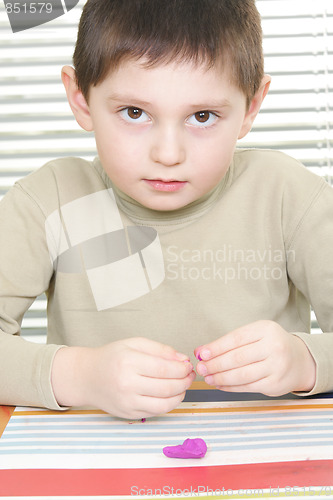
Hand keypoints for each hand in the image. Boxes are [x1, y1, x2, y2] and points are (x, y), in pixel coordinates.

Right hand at [51, 337, 195, 418]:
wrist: (86, 377)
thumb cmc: (110, 357)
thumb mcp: (134, 343)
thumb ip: (160, 349)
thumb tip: (182, 359)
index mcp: (128, 362)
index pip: (164, 368)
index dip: (182, 368)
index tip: (188, 365)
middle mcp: (127, 384)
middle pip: (167, 387)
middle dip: (185, 381)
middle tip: (190, 375)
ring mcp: (127, 402)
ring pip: (164, 404)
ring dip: (180, 395)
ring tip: (183, 385)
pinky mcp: (129, 414)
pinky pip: (156, 412)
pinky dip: (169, 404)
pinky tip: (171, 394)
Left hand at [195, 320, 315, 395]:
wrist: (300, 360)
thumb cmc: (270, 345)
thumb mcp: (255, 335)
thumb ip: (229, 342)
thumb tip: (201, 351)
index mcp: (266, 329)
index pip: (236, 339)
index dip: (216, 347)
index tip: (201, 353)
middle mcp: (274, 347)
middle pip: (238, 358)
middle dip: (215, 364)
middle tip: (201, 368)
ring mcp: (277, 367)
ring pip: (242, 375)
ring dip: (221, 378)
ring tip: (208, 378)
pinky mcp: (275, 384)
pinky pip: (248, 387)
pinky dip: (231, 387)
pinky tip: (220, 385)